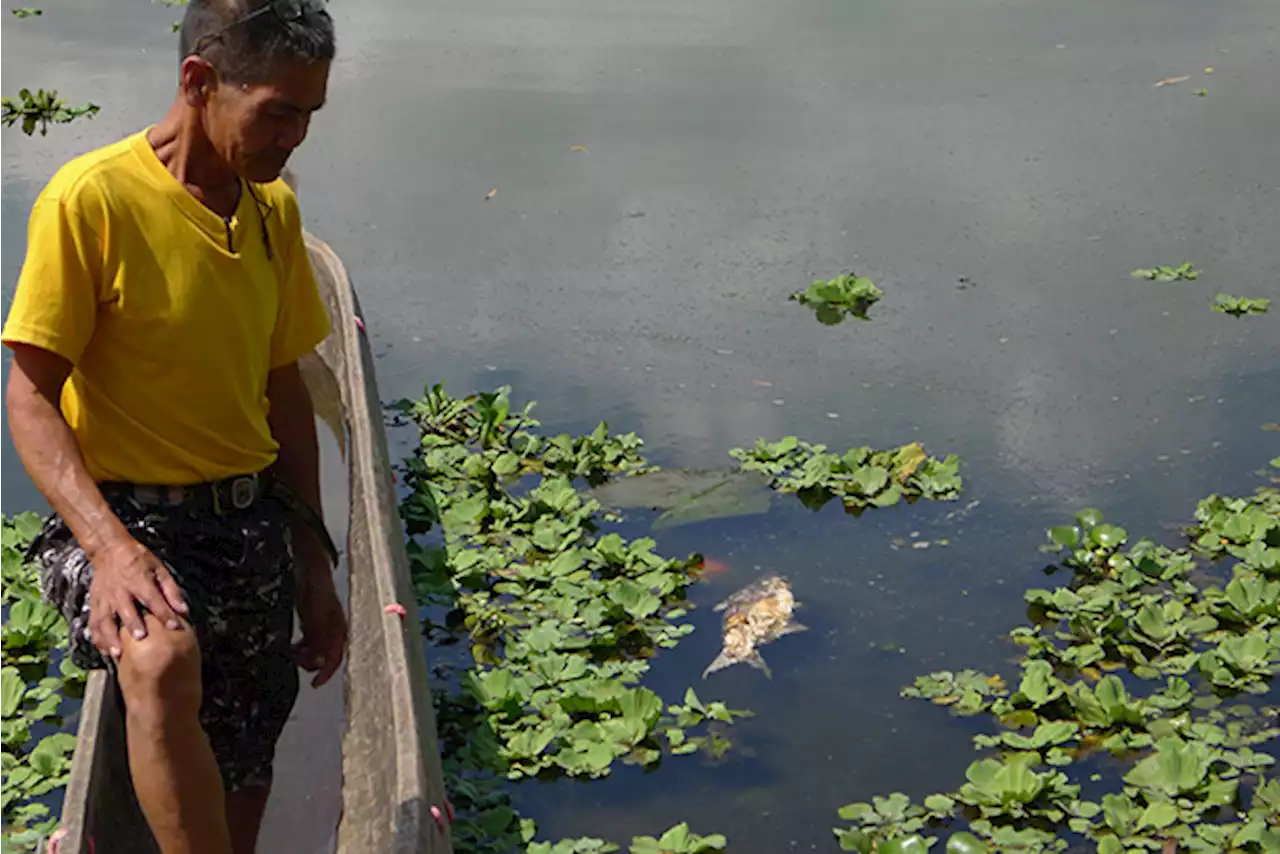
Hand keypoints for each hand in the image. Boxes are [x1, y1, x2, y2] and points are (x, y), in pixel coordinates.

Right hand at [86, 536, 188, 658]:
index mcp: (139, 580)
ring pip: (105, 620)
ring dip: (110, 637)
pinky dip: (98, 638)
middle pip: (126, 609)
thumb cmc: (138, 560)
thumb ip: (171, 590)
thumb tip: (183, 610)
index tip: (174, 625)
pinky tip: (104, 650)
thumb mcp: (159, 569)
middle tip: (140, 638)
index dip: (164, 612)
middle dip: (133, 624)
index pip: (153, 598)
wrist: (110, 550)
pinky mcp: (95, 602)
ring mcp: (105, 598)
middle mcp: (120, 591)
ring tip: (117, 653)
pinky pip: (94, 623)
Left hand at [294, 569, 346, 687]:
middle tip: (296, 659)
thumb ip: (320, 638)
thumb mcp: (317, 617)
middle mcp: (333, 633)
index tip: (315, 684)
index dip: (326, 674)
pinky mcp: (314, 624)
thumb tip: (322, 661)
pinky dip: (300, 648)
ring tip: (292, 652)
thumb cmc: (318, 591)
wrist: (311, 572)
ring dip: (304, 656)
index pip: (335, 658)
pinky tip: (292, 646)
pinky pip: (308, 643)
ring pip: (316, 652)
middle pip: (325, 658)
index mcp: (339, 632)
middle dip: (311, 663)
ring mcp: (323, 628)